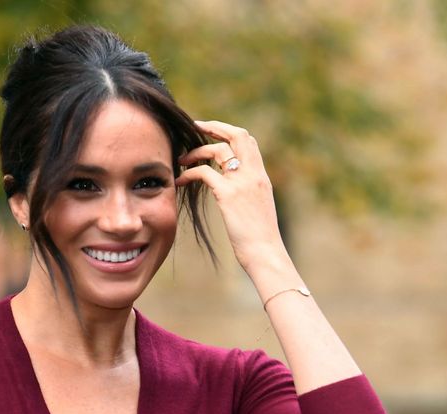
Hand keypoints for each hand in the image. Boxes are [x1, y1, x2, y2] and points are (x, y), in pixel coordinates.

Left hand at [175, 120, 289, 276]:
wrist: (266, 254)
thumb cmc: (260, 239)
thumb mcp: (258, 210)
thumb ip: (248, 195)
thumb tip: (236, 195)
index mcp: (261, 177)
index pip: (248, 141)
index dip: (229, 132)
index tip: (212, 133)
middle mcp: (254, 174)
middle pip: (237, 134)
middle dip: (214, 126)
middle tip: (195, 127)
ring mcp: (242, 182)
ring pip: (218, 149)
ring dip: (196, 151)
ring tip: (181, 160)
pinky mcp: (228, 195)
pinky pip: (204, 172)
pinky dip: (189, 173)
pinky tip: (180, 181)